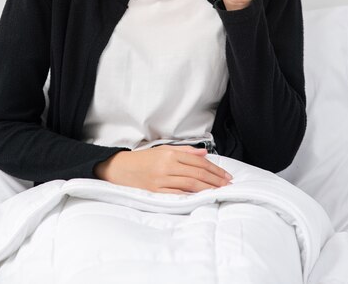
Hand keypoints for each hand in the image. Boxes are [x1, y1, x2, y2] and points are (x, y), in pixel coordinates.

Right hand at [93, 145, 232, 193]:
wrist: (120, 169)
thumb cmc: (143, 160)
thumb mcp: (163, 150)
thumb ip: (185, 151)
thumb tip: (204, 153)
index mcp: (169, 154)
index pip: (198, 162)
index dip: (214, 169)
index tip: (225, 175)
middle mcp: (166, 166)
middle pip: (196, 173)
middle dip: (215, 179)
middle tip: (227, 184)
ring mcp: (161, 180)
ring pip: (190, 184)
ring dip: (208, 188)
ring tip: (219, 191)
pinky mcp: (156, 193)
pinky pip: (178, 194)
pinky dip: (192, 196)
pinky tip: (202, 197)